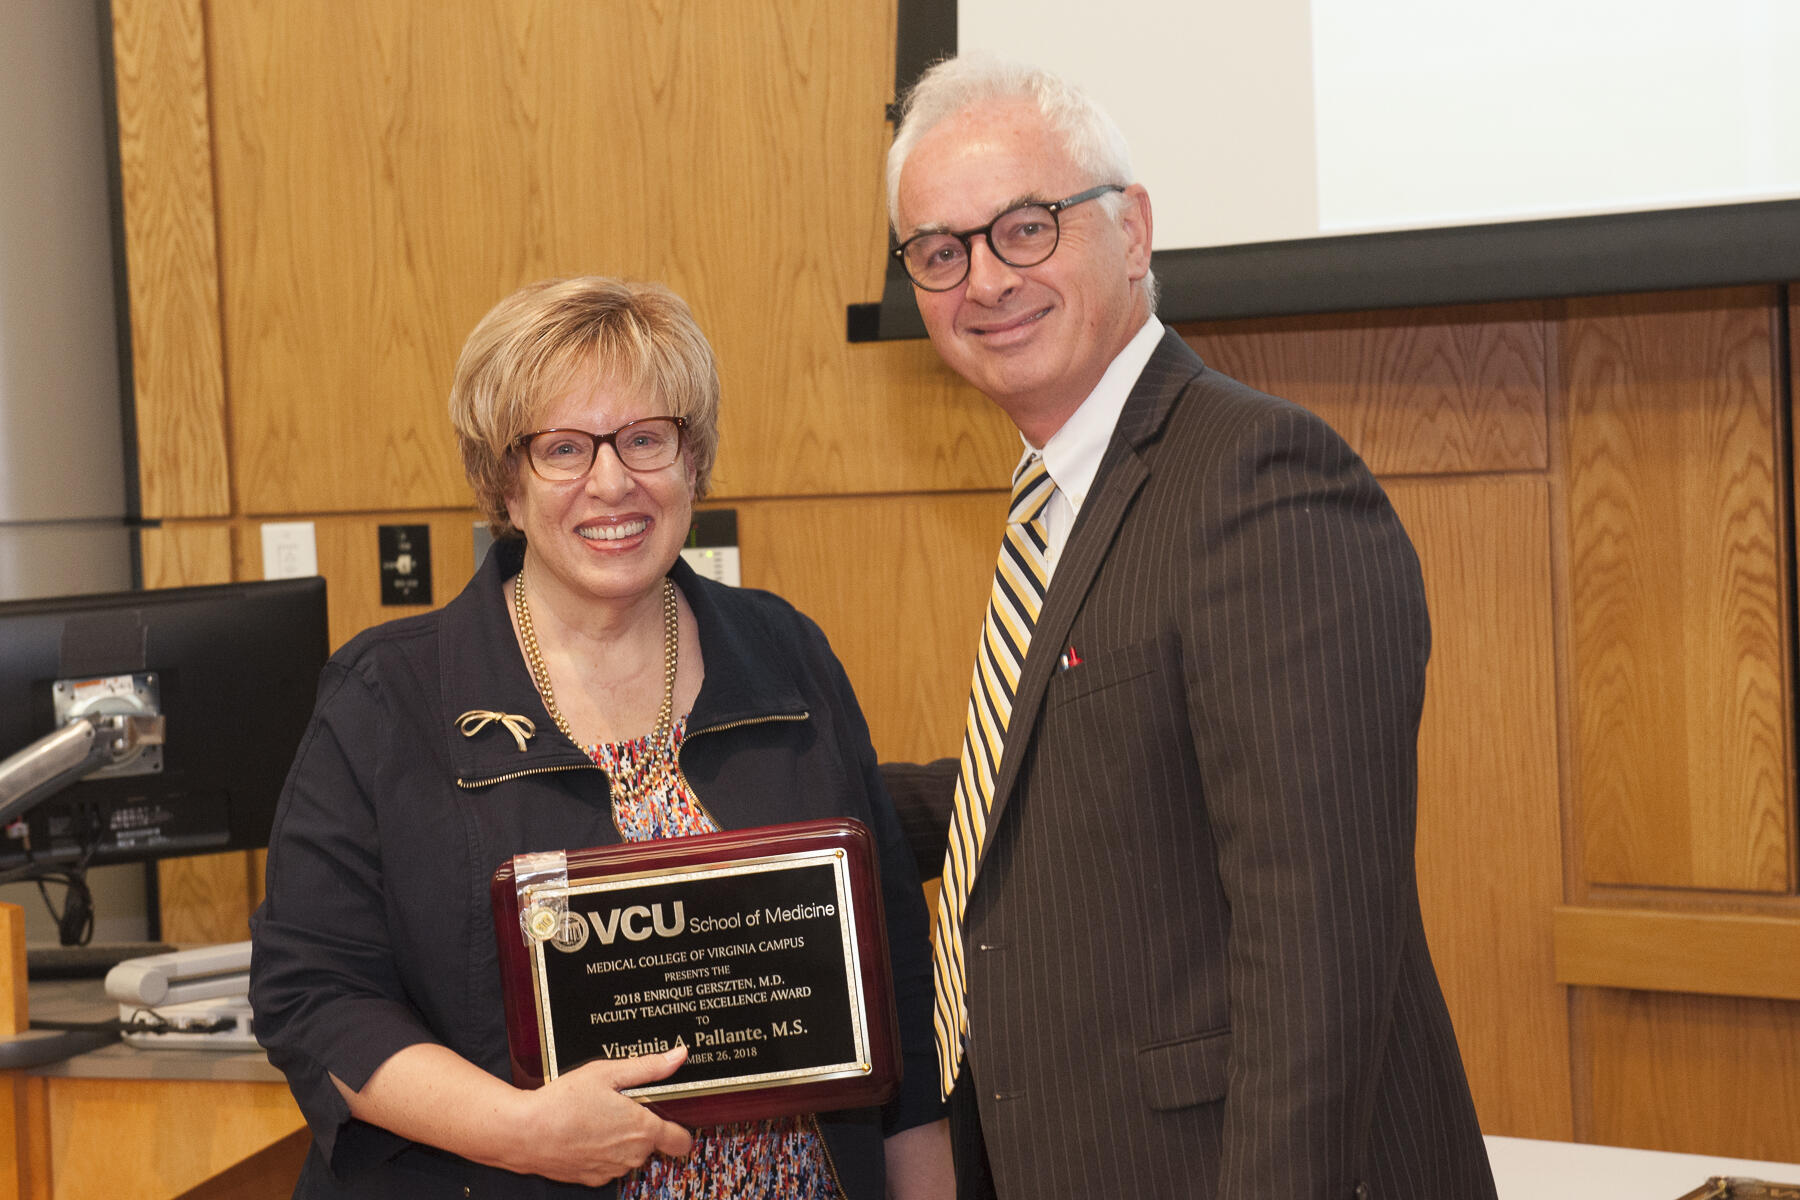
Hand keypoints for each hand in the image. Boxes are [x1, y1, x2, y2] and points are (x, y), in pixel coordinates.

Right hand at [514, 1046, 693, 1184]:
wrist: (524, 1133)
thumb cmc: (564, 1102)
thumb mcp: (607, 1073)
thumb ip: (648, 1067)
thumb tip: (679, 1056)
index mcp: (642, 1129)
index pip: (681, 1141)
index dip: (680, 1130)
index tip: (672, 1117)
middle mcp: (631, 1155)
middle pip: (651, 1143)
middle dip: (641, 1126)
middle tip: (619, 1105)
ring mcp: (611, 1169)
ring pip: (628, 1154)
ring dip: (620, 1139)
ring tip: (597, 1116)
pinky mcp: (591, 1179)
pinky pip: (607, 1164)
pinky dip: (601, 1150)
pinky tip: (584, 1132)